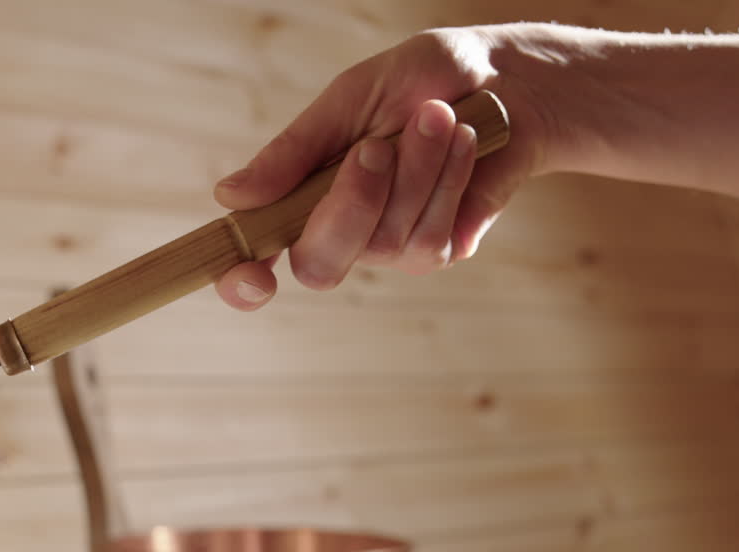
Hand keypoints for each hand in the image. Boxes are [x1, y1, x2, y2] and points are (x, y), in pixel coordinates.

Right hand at [212, 27, 549, 309]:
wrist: (507, 82)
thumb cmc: (421, 82)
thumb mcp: (350, 99)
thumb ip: (294, 151)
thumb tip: (230, 196)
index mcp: (301, 193)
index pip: (256, 255)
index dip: (242, 281)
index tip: (253, 278)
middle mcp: (340, 230)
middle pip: (320, 265)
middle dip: (353, 203)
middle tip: (378, 145)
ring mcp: (390, 248)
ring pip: (386, 244)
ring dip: (416, 172)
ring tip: (438, 118)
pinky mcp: (440, 250)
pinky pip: (432, 239)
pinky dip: (448, 181)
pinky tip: (464, 143)